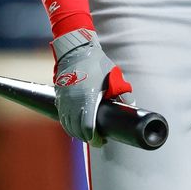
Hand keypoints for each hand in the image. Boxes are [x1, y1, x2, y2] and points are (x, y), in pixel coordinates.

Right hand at [51, 29, 132, 145]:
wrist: (75, 49)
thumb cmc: (95, 63)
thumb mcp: (113, 76)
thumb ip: (123, 93)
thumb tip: (132, 107)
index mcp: (87, 99)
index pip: (88, 128)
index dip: (95, 138)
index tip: (102, 140)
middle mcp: (73, 102)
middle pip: (77, 129)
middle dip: (87, 137)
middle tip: (98, 138)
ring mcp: (63, 100)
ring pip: (67, 124)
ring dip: (76, 132)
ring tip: (88, 133)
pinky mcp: (58, 96)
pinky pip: (62, 116)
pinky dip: (68, 124)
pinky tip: (75, 125)